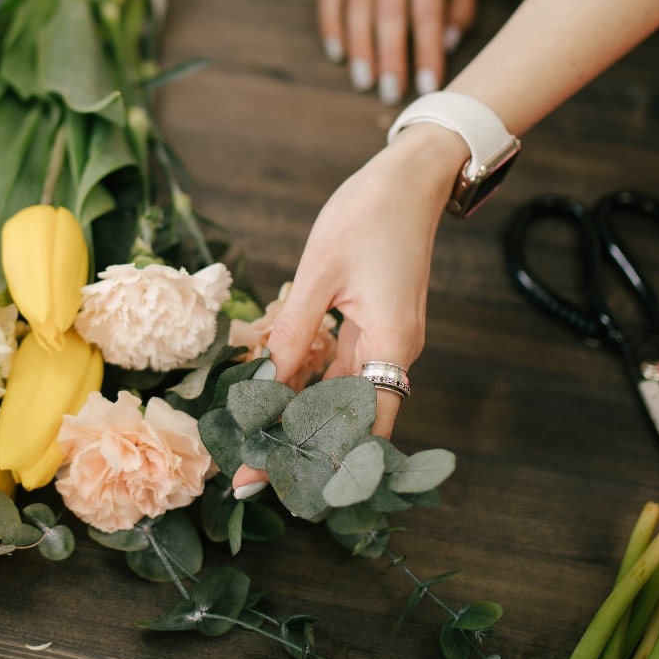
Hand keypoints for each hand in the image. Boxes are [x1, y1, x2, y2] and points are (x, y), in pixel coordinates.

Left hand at [231, 125, 469, 496]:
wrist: (412, 176)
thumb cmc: (370, 213)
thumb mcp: (320, 270)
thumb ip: (295, 329)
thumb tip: (267, 382)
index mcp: (391, 343)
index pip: (362, 426)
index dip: (323, 461)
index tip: (278, 482)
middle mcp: (394, 350)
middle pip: (349, 418)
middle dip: (301, 447)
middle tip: (246, 475)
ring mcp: (385, 339)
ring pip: (341, 394)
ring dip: (301, 418)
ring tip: (251, 445)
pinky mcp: (374, 326)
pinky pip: (340, 367)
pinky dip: (308, 384)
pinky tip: (272, 398)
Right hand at [318, 0, 477, 103]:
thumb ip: (461, 7)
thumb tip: (446, 46)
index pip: (428, 12)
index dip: (427, 51)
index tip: (428, 85)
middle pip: (389, 14)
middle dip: (389, 57)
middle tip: (390, 93)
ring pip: (357, 7)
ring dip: (360, 48)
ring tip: (365, 82)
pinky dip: (332, 27)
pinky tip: (338, 54)